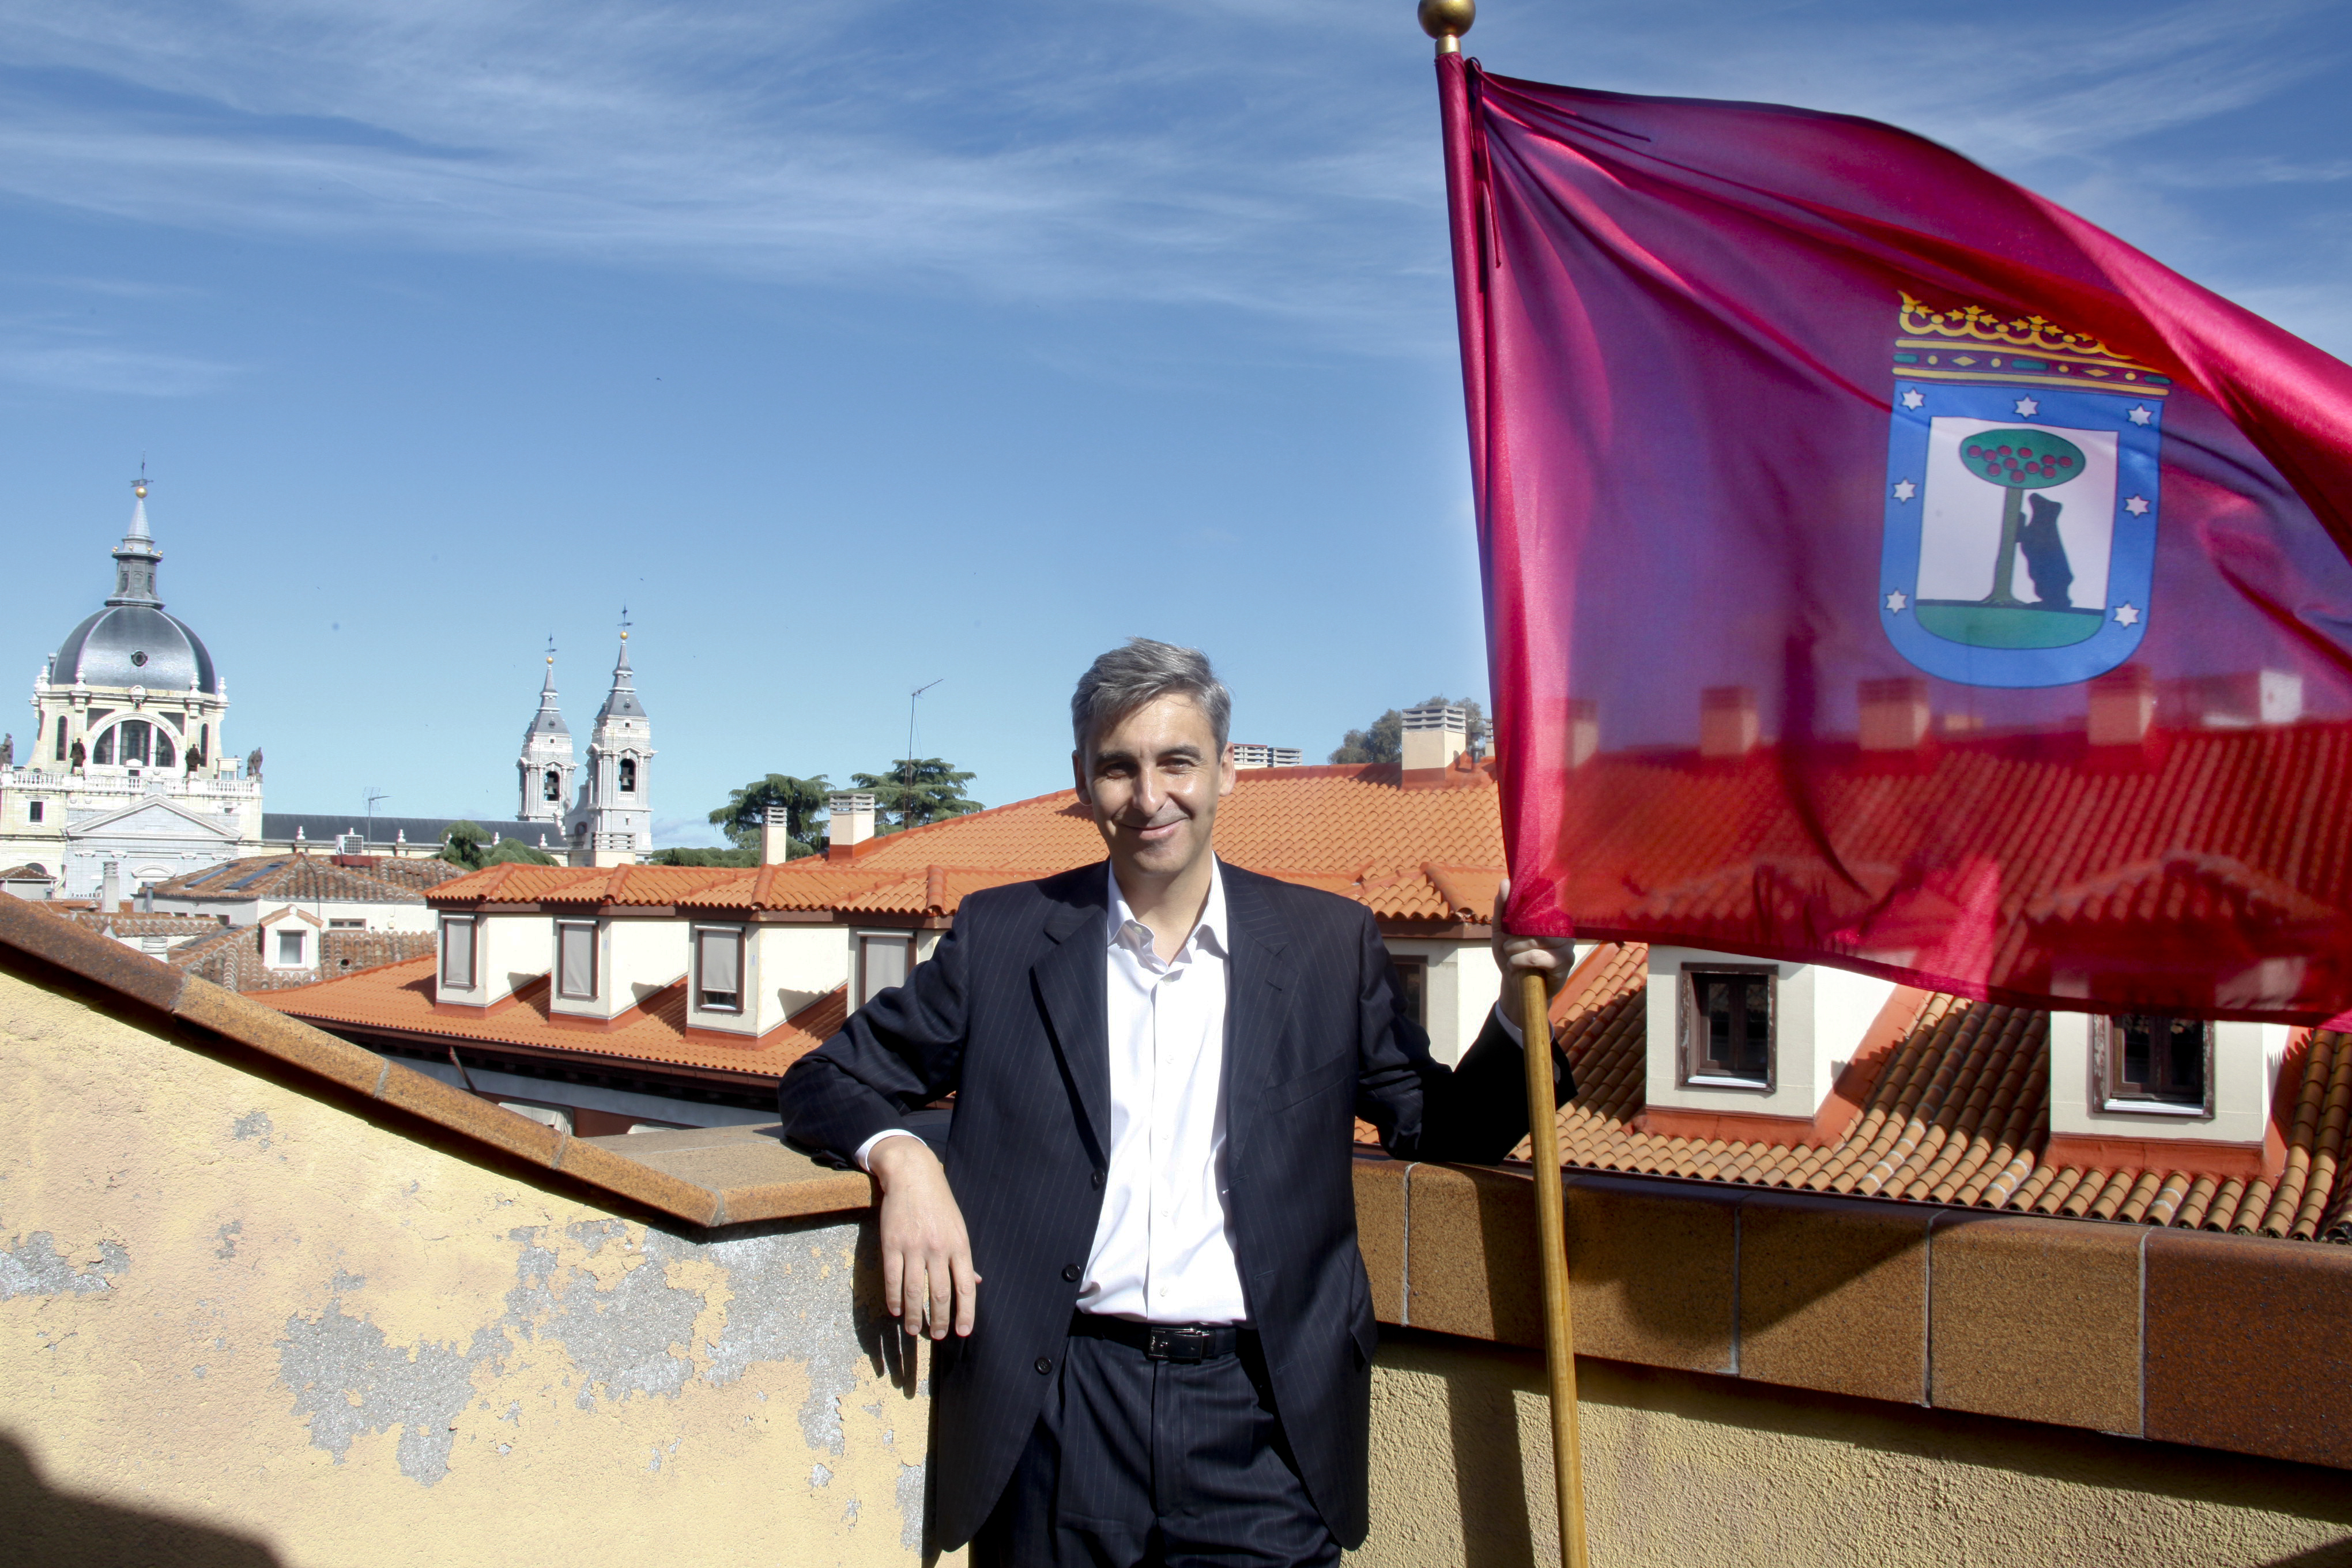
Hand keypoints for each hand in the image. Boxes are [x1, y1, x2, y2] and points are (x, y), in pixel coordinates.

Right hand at [868, 1135, 979, 1339]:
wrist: (912, 1174)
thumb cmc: (939, 1203)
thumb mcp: (959, 1227)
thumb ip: (964, 1258)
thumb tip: (976, 1284)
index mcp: (959, 1245)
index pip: (966, 1288)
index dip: (966, 1313)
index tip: (962, 1332)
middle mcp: (938, 1248)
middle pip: (941, 1294)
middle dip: (939, 1320)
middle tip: (937, 1336)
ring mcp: (914, 1247)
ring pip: (915, 1291)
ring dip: (915, 1315)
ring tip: (914, 1330)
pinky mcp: (891, 1243)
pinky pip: (893, 1278)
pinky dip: (894, 1298)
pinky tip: (896, 1310)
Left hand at [1491, 876, 1576, 1036]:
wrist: (1515, 985)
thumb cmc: (1512, 955)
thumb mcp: (1502, 931)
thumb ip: (1503, 907)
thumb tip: (1506, 881)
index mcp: (1550, 917)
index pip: (1539, 902)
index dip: (1523, 909)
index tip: (1511, 921)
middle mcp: (1563, 927)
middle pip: (1533, 923)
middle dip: (1513, 938)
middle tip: (1509, 948)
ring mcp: (1567, 944)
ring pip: (1533, 940)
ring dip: (1514, 951)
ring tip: (1513, 958)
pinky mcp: (1565, 962)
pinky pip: (1536, 956)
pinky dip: (1519, 961)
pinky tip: (1517, 967)